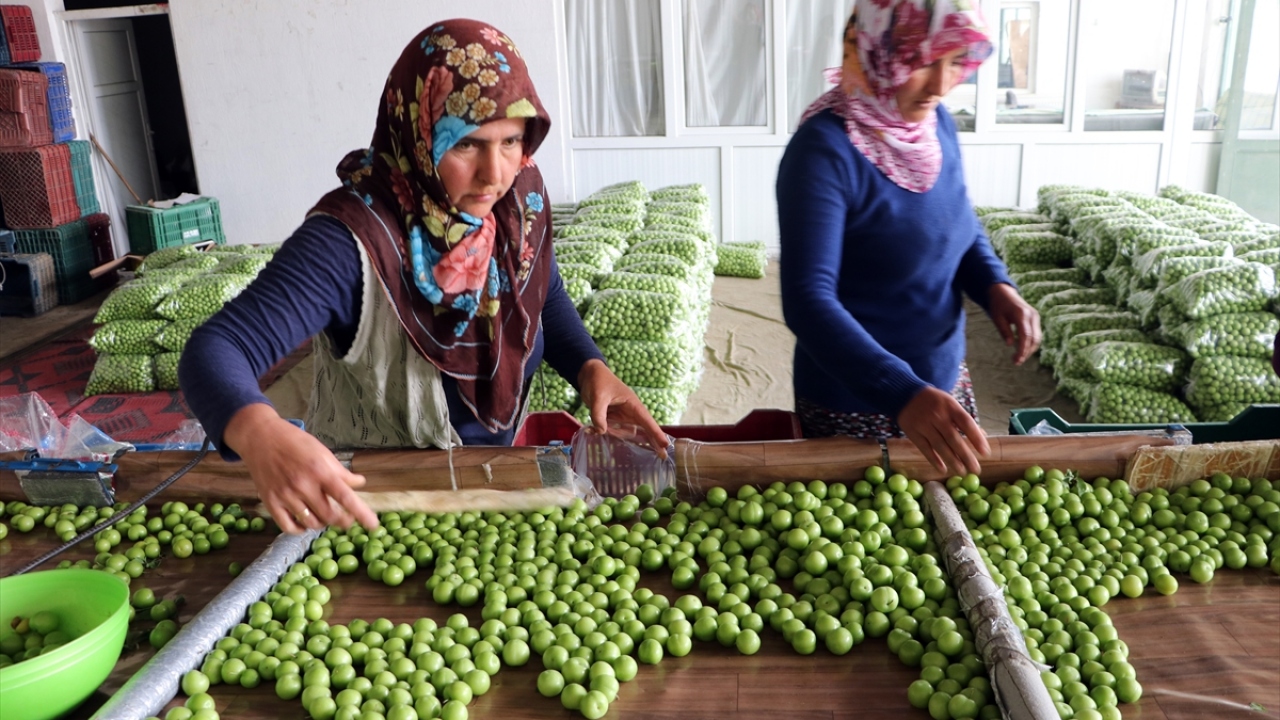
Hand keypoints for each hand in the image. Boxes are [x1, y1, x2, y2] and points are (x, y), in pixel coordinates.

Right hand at [224, 404, 379, 533]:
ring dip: (322, 523)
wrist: (261, 438)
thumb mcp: (322, 452)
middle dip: (342, 521)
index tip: (374, 524)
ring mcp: (285, 495)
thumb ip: (341, 471)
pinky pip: (289, 527)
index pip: (345, 497)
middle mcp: (303, 485)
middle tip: (346, 519)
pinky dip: (300, 529)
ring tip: (324, 515)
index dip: (361, 513)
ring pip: (311, 523)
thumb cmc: (295, 442)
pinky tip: (305, 522)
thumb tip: (359, 483)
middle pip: (329, 516)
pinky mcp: (271, 502)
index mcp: (320, 471)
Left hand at [576, 359, 669, 456]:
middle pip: (645, 429)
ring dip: (642, 443)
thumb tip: (601, 431)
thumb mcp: (598, 397)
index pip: (646, 420)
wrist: (589, 374)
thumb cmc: (598, 381)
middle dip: (654, 441)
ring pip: (634, 432)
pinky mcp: (614, 418)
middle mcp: (630, 411)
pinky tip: (628, 450)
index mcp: (632, 404)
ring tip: (653, 456)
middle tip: (663, 456)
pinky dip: (623, 439)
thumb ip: (598, 414)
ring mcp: (623, 416)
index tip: (665, 444)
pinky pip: (619, 431)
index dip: (656, 433)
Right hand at [896, 387, 990, 476]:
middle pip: (953, 438)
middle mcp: (937, 416)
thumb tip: (983, 436)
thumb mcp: (951, 404)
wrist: (905, 394)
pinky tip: (943, 469)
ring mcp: (924, 425)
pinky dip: (934, 460)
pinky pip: (925, 449)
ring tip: (962, 472)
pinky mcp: (913, 433)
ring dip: (952, 461)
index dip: (977, 438)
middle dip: (966, 456)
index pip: (966, 423)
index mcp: (950, 407)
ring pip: (940, 446)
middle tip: (975, 470)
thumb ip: (964, 419)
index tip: (985, 453)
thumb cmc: (934, 402)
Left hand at [988, 283, 1040, 364]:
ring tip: (1018, 359)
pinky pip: (1036, 334)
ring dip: (1030, 350)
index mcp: (1022, 314)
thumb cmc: (998, 305)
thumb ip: (1004, 331)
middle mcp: (1032, 315)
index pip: (1026, 336)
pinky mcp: (1035, 318)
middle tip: (1016, 362)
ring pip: (1037, 338)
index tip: (1017, 360)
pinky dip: (1031, 343)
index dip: (1022, 350)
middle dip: (1026, 352)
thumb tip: (1010, 345)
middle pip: (1034, 339)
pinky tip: (1022, 350)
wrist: (1004, 292)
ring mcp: (1035, 316)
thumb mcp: (997, 318)